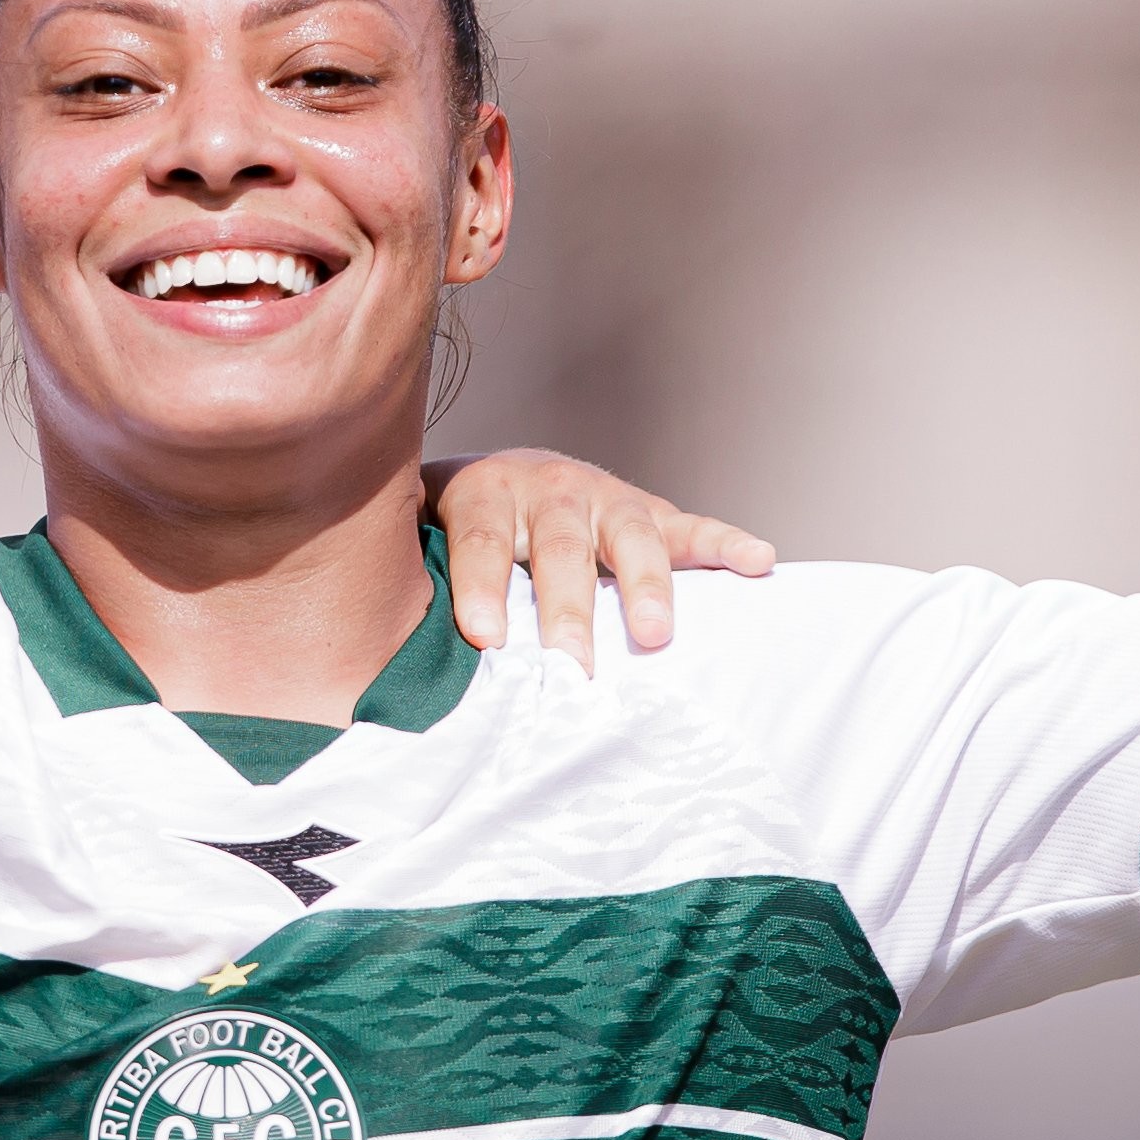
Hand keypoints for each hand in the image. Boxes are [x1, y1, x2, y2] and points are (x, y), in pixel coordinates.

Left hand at [428, 452, 775, 669]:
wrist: (497, 475)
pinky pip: (690, 526)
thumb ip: (412, 577)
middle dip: (566, 609)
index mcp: (483, 495)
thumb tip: (380, 649)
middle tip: (570, 665)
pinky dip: (725, 543)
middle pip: (558, 549)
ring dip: (645, 585)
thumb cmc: (454, 527)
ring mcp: (603, 497)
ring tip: (654, 634)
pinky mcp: (647, 510)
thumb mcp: (419, 538)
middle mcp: (547, 489)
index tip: (487, 639)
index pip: (480, 542)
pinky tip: (759, 560)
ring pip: (628, 537)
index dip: (482, 587)